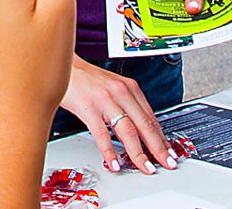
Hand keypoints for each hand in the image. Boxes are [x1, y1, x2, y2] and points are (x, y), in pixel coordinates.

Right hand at [63, 55, 172, 174]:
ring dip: (138, 153)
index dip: (162, 138)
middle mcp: (121, 92)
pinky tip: (114, 163)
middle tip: (166, 163)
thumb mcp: (112, 88)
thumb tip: (139, 130)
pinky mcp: (88, 107)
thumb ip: (126, 105)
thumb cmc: (86, 79)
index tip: (168, 152)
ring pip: (127, 131)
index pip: (151, 117)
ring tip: (145, 167)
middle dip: (158, 148)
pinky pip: (102, 133)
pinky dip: (109, 151)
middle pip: (144, 125)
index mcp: (129, 88)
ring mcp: (105, 100)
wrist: (62, 65)